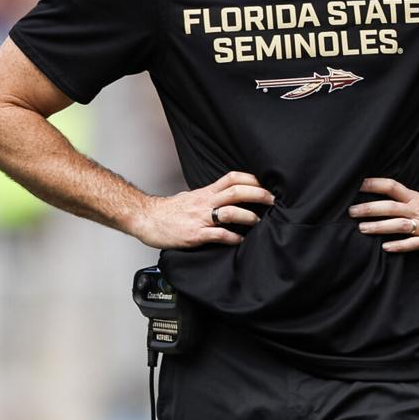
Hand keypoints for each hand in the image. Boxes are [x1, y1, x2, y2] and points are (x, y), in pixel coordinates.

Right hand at [132, 171, 274, 248]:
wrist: (146, 219)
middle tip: (271, 200)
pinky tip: (240, 240)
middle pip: (236, 192)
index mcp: (205, 192)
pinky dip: (232, 237)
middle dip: (257, 194)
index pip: (232, 178)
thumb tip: (222, 197)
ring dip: (248, 216)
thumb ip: (208, 197)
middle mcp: (205, 202)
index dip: (251, 179)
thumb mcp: (191, 197)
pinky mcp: (195, 235)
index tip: (265, 183)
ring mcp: (200, 218)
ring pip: (230, 212)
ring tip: (259, 221)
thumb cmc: (168, 211)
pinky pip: (217, 235)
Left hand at [349, 176, 418, 253]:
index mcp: (416, 198)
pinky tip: (385, 248)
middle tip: (351, 211)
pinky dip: (399, 245)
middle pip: (389, 206)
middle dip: (369, 209)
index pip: (392, 187)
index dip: (374, 184)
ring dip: (378, 227)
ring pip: (398, 225)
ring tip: (362, 229)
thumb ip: (410, 201)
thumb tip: (390, 201)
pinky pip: (413, 244)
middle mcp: (418, 210)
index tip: (357, 184)